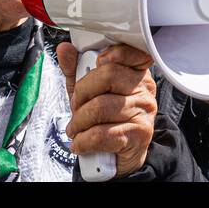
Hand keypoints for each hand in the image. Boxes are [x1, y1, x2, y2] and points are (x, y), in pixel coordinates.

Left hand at [56, 42, 156, 177]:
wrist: (119, 157)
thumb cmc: (105, 120)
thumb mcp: (88, 92)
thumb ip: (76, 70)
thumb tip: (65, 50)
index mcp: (135, 73)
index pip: (131, 53)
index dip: (112, 54)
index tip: (98, 61)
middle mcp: (144, 90)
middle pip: (109, 76)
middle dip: (82, 92)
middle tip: (75, 105)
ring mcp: (143, 112)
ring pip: (101, 107)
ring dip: (79, 121)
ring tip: (75, 128)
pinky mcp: (139, 135)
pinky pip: (103, 134)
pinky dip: (84, 140)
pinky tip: (80, 142)